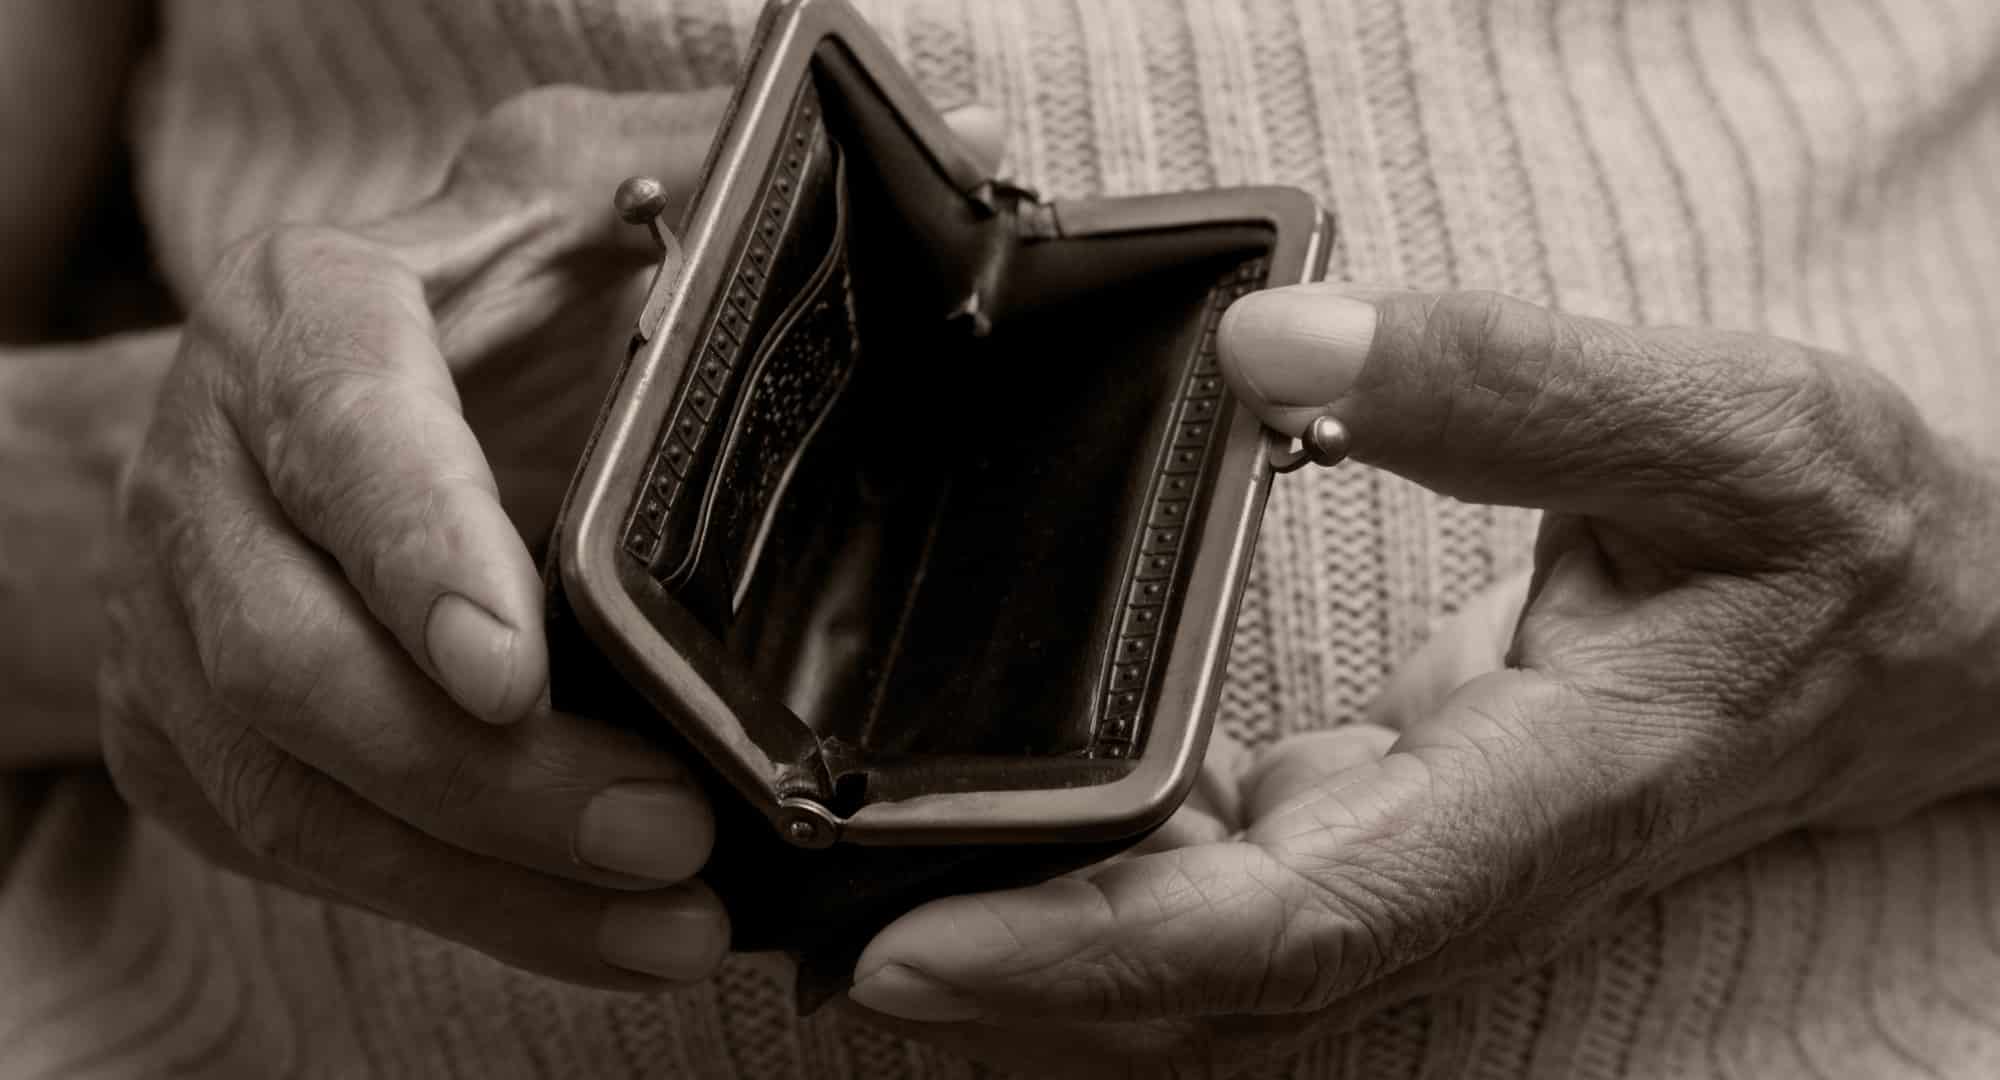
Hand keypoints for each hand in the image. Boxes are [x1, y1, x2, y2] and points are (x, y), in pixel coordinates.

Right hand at [98, 85, 1006, 987]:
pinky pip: (319, 859)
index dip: (416, 545)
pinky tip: (610, 938)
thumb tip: (971, 139)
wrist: (287, 410)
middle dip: (484, 774)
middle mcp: (220, 475)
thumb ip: (729, 165)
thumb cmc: (472, 301)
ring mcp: (189, 625)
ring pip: (302, 787)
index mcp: (311, 318)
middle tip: (668, 830)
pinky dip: (473, 913)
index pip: (341, 421)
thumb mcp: (579, 193)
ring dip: (491, 876)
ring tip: (675, 917)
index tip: (512, 663)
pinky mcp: (202, 743)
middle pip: (301, 656)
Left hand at [842, 286, 1999, 1071]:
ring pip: (1208, 952)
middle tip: (812, 921)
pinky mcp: (1405, 824)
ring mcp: (1426, 860)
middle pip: (1205, 977)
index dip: (1088, 955)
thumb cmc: (1835, 539)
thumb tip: (1273, 347)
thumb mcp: (1712, 422)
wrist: (1923, 631)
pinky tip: (1025, 810)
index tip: (912, 949)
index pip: (1282, 924)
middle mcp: (1461, 867)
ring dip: (1042, 938)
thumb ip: (1502, 382)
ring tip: (874, 874)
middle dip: (1010, 974)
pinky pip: (1236, 885)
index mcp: (1533, 797)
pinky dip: (1114, 873)